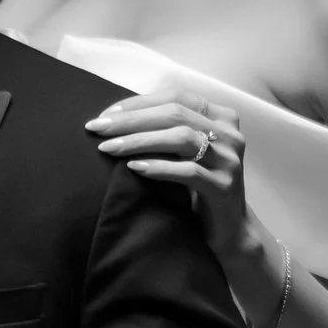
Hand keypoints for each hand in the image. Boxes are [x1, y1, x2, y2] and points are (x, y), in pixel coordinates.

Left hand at [85, 89, 250, 261]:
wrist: (228, 229)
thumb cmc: (198, 186)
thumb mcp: (186, 151)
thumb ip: (167, 130)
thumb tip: (117, 116)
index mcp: (220, 116)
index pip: (175, 97)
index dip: (138, 103)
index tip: (105, 115)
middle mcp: (229, 133)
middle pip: (175, 114)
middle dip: (132, 120)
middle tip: (98, 128)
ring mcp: (229, 160)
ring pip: (181, 138)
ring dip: (140, 141)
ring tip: (109, 148)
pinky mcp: (224, 186)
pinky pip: (188, 171)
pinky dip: (159, 167)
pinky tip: (134, 168)